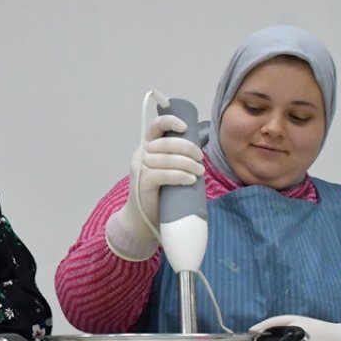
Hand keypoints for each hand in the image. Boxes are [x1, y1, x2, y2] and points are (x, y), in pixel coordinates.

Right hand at [106, 109, 204, 260]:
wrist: (143, 219)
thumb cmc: (160, 194)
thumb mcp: (169, 170)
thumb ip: (177, 158)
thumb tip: (199, 148)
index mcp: (147, 146)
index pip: (156, 126)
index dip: (170, 121)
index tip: (185, 128)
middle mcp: (141, 153)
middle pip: (166, 142)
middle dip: (187, 148)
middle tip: (200, 159)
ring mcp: (139, 167)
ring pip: (166, 158)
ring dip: (187, 164)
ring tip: (199, 172)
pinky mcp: (142, 181)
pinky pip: (163, 174)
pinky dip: (179, 175)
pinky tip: (190, 180)